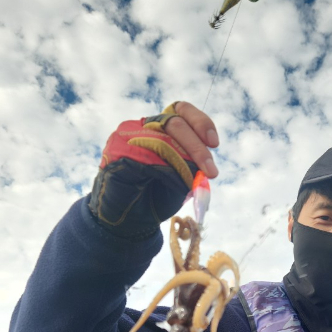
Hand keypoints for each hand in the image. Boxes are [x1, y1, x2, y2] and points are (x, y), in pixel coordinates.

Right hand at [88, 102, 218, 239]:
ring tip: (192, 182)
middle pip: (175, 123)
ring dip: (183, 161)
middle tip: (211, 172)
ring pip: (161, 139)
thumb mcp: (182, 179)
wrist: (129, 220)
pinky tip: (170, 182)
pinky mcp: (117, 149)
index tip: (214, 143)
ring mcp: (128, 136)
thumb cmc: (156, 197)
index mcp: (161, 128)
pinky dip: (162, 169)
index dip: (201, 122)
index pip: (181, 111)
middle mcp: (144, 127)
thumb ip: (192, 166)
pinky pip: (145, 155)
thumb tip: (205, 163)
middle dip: (197, 148)